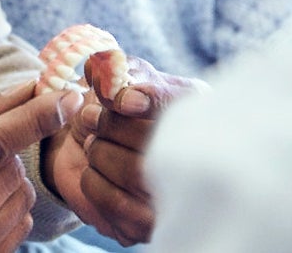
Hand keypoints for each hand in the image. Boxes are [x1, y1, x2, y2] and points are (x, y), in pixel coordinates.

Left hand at [51, 53, 208, 245]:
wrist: (96, 144)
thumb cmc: (114, 104)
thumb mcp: (118, 75)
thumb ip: (115, 69)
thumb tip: (108, 77)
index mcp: (196, 103)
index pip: (180, 105)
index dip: (149, 100)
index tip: (120, 99)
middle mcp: (199, 150)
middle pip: (158, 142)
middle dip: (114, 127)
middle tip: (91, 118)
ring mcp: (178, 192)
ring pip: (138, 174)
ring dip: (102, 154)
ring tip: (93, 144)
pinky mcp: (152, 222)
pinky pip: (119, 206)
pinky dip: (95, 183)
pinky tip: (91, 170)